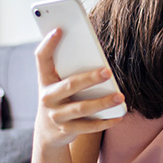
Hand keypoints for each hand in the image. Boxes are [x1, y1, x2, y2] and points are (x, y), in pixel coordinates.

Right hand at [34, 28, 124, 145]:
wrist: (48, 133)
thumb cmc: (60, 99)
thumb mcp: (57, 84)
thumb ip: (70, 71)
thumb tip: (97, 56)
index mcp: (45, 80)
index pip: (42, 58)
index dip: (48, 44)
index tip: (59, 29)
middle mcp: (47, 98)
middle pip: (70, 86)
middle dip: (90, 78)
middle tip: (108, 72)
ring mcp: (56, 116)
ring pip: (82, 109)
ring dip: (102, 103)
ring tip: (119, 97)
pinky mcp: (66, 131)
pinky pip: (88, 127)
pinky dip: (105, 122)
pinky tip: (118, 116)